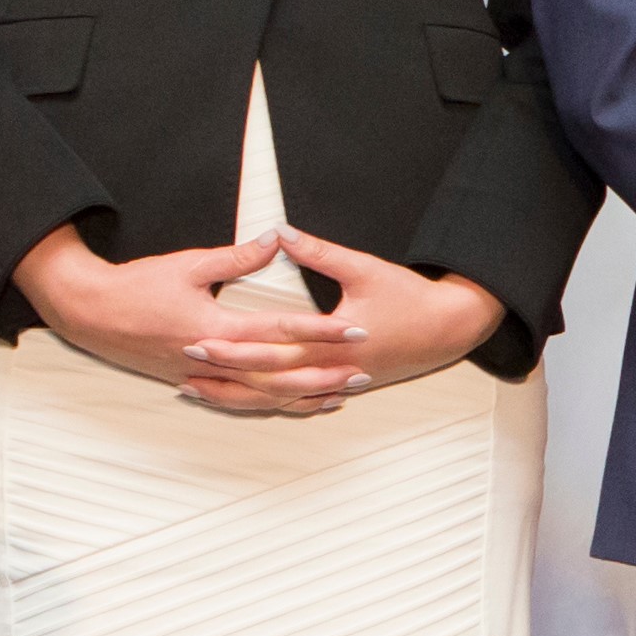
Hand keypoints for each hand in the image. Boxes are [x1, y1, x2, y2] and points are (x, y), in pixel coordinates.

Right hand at [8, 224, 367, 412]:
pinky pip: (237, 400)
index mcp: (214, 327)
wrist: (89, 313)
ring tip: (340, 395)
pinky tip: (293, 405)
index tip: (354, 329)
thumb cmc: (137, 285)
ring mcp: (200, 376)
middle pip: (277, 373)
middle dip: (322, 373)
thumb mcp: (188, 264)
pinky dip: (268, 404)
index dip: (320, 331)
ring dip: (301, 397)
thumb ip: (236, 257)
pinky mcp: (191, 382)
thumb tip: (276, 239)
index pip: (279, 331)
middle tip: (362, 371)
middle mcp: (211, 359)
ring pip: (260, 395)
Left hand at [165, 227, 506, 411]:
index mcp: (330, 343)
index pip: (269, 350)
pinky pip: (297, 401)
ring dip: (238, 396)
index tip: (194, 340)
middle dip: (223, 374)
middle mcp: (329, 370)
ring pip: (277, 399)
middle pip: (264, 379)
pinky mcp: (343, 386)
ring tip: (201, 392)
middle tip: (184, 365)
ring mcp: (336, 383)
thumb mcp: (364, 268)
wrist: (450, 328)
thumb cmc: (411, 298)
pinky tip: (248, 401)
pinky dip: (268, 403)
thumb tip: (281, 232)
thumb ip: (320, 253)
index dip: (229, 347)